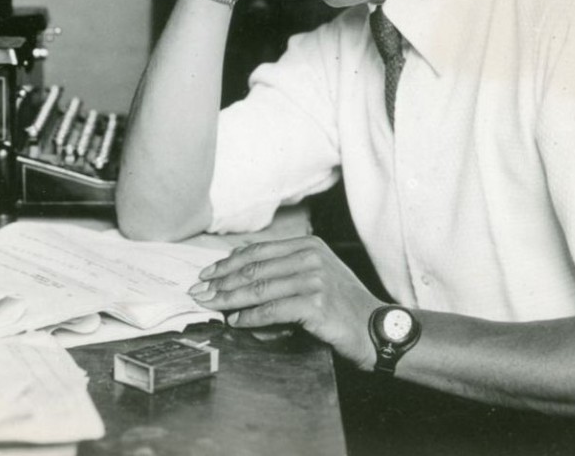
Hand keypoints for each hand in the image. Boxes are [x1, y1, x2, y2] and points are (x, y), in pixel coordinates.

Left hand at [189, 236, 383, 367]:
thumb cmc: (343, 307)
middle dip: (222, 281)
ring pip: (259, 288)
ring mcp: (314, 278)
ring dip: (229, 299)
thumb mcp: (315, 277)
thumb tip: (238, 274)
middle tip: (198, 292)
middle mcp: (311, 256)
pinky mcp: (315, 303)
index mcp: (308, 245)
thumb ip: (283, 270)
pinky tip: (236, 321)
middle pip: (254, 268)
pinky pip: (273, 310)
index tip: (206, 274)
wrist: (375, 330)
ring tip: (210, 306)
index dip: (228, 263)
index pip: (258, 251)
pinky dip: (250, 317)